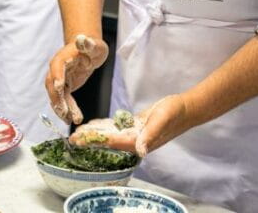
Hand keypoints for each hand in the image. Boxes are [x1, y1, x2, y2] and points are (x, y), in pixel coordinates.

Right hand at [45, 34, 107, 123]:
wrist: (89, 50)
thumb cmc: (92, 46)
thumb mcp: (94, 45)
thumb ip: (88, 44)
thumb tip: (81, 39)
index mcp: (63, 57)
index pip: (57, 66)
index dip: (57, 76)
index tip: (60, 86)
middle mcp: (57, 69)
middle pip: (52, 84)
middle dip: (57, 98)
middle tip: (64, 111)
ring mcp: (60, 78)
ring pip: (57, 95)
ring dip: (62, 108)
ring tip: (70, 120)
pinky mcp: (65, 86)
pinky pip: (64, 99)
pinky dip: (67, 109)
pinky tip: (72, 119)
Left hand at [70, 94, 189, 157]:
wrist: (185, 108)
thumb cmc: (175, 113)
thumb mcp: (162, 120)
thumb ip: (150, 135)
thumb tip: (140, 150)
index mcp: (139, 141)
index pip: (111, 143)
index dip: (94, 141)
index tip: (78, 140)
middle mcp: (136, 141)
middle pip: (108, 141)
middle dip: (90, 140)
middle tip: (72, 138)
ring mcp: (136, 134)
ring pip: (111, 135)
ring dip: (96, 134)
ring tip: (79, 132)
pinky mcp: (137, 126)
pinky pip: (117, 128)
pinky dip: (105, 126)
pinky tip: (96, 124)